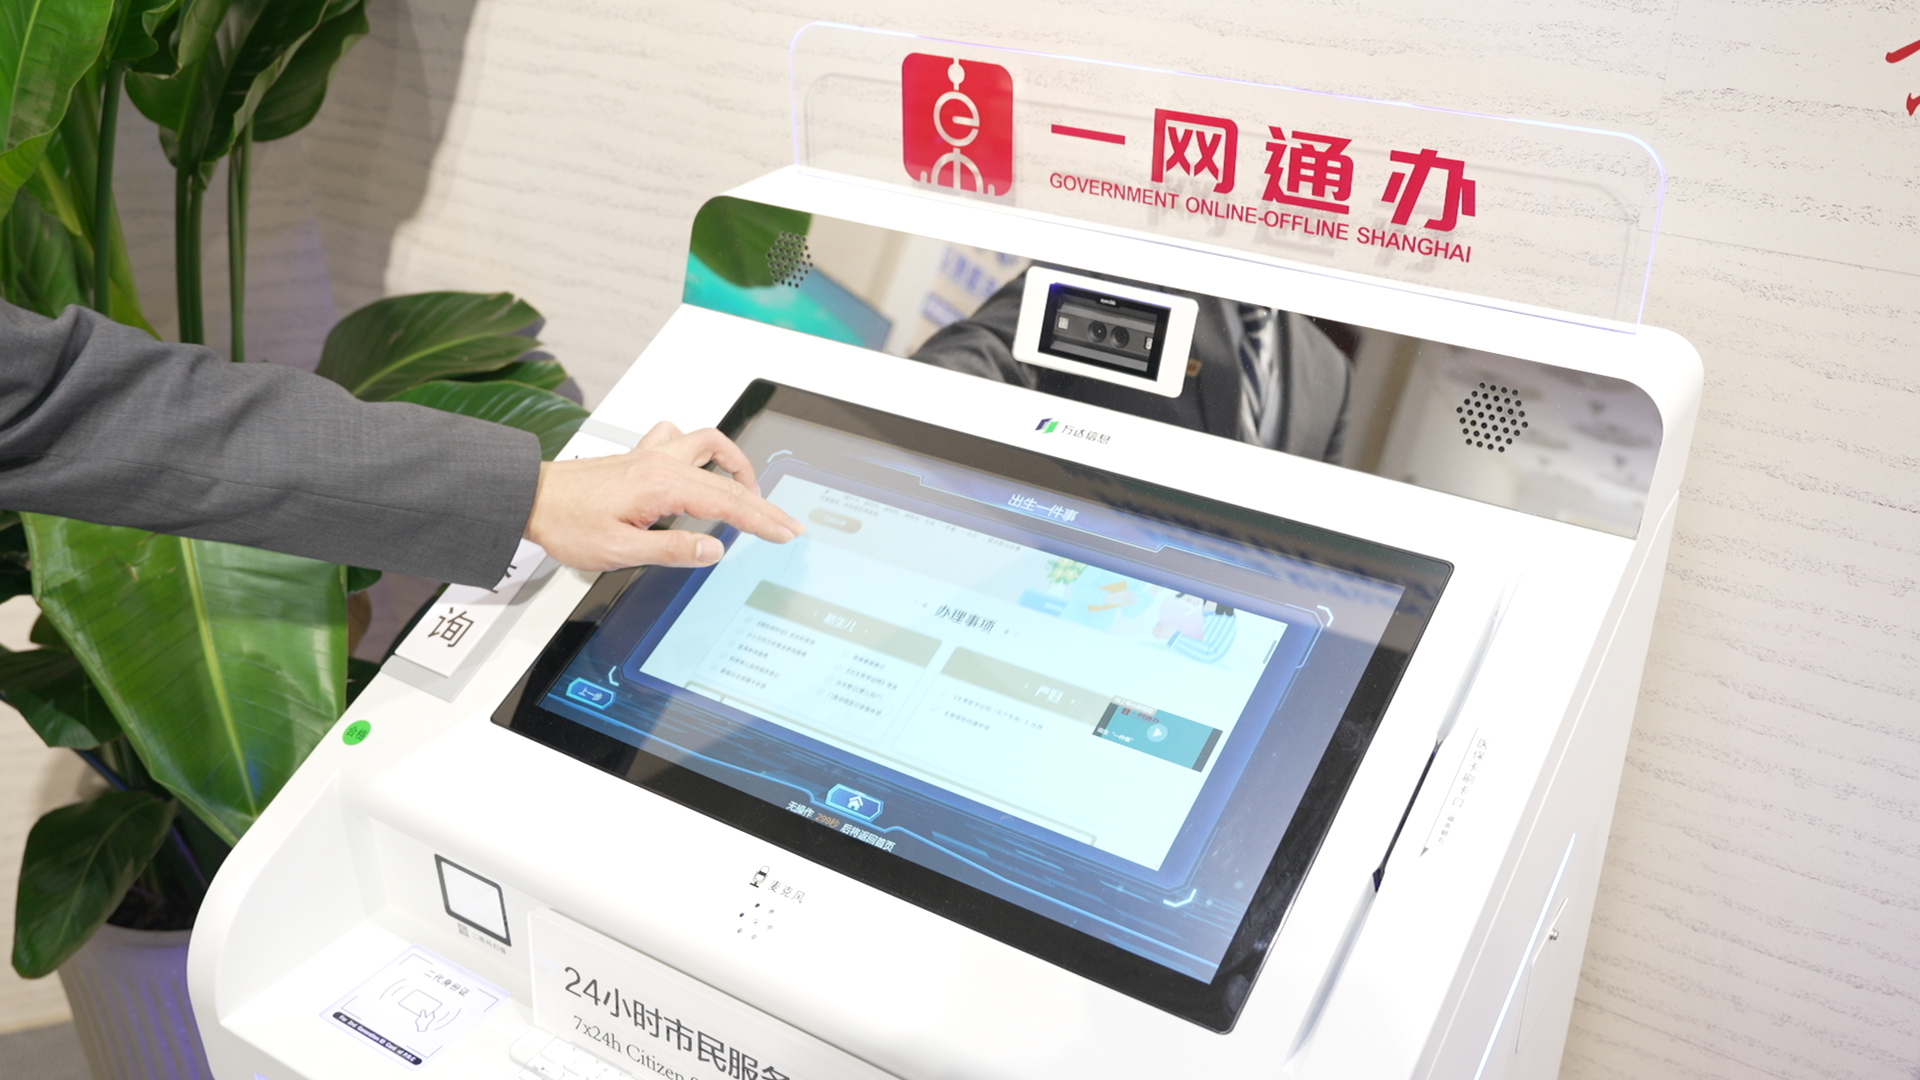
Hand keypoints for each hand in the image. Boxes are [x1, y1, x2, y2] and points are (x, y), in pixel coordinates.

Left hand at [524, 421, 803, 570]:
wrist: (530, 498)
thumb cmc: (566, 522)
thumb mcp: (620, 551)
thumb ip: (672, 549)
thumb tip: (713, 550)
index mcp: (662, 485)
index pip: (727, 503)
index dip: (761, 520)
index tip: (785, 531)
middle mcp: (661, 463)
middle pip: (726, 478)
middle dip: (760, 501)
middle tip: (783, 522)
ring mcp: (652, 455)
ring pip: (709, 444)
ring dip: (735, 464)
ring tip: (749, 489)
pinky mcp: (639, 456)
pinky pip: (678, 438)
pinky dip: (698, 449)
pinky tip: (699, 465)